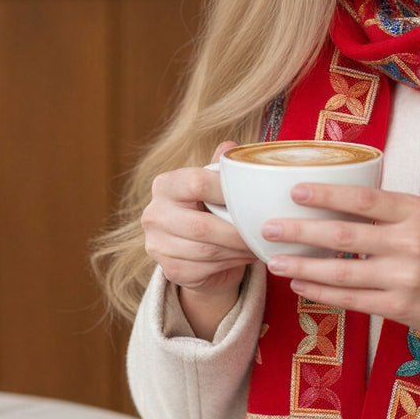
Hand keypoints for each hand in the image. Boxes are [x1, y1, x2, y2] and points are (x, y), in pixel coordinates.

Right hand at [141, 142, 254, 338]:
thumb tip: (232, 147)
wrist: (196, 253)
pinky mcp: (170, 271)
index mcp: (165, 185)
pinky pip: (207, 269)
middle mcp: (154, 214)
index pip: (196, 183)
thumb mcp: (214, 187)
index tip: (254, 196)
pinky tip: (247, 257)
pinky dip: (233, 263)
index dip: (227, 190)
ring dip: (239, 249)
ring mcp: (157, 245)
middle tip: (265, 231)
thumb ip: (220, 169)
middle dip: (238, 231)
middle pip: (201, 225)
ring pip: (207, 250)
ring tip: (261, 244)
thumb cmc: (209, 210)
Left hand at [261, 183, 419, 355]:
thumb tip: (331, 200)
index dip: (326, 195)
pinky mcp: (399, 308)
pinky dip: (322, 291)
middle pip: (343, 236)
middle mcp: (410, 244)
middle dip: (300, 231)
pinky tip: (301, 283)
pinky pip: (351, 299)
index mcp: (415, 212)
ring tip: (275, 260)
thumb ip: (386, 210)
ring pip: (341, 272)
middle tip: (267, 227)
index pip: (363, 200)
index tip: (294, 190)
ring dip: (302, 266)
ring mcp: (404, 278)